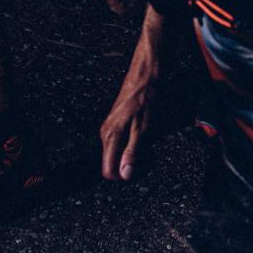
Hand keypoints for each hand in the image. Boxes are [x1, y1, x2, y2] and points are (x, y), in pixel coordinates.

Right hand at [99, 66, 155, 181]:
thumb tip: (125, 174)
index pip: (107, 171)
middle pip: (111, 164)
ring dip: (130, 155)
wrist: (144, 76)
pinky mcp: (115, 124)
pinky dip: (131, 145)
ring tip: (146, 144)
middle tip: (146, 157)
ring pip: (115, 154)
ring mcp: (109, 128)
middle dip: (128, 166)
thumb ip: (132, 152)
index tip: (137, 171)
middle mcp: (106, 133)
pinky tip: (143, 136)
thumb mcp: (143, 128)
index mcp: (111, 136)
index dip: (122, 176)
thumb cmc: (145, 97)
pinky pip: (119, 143)